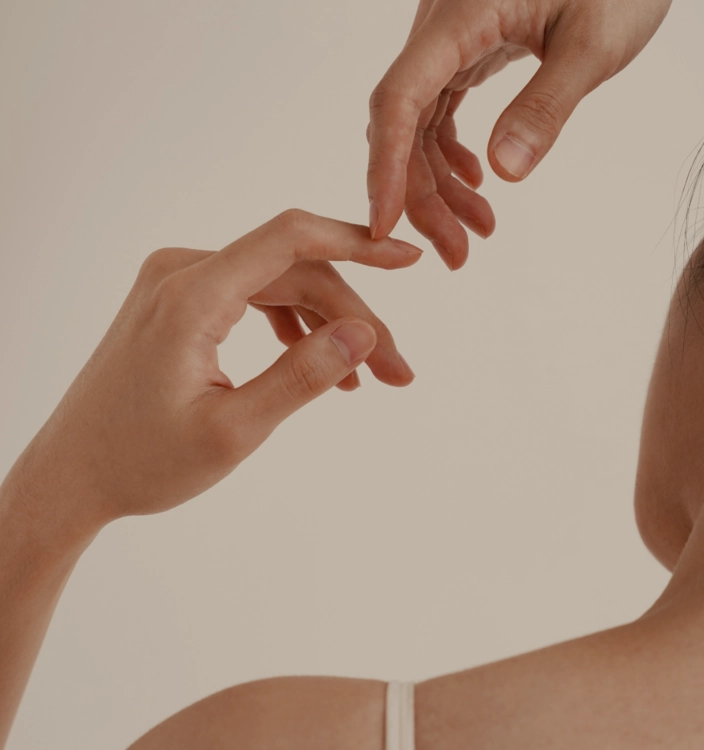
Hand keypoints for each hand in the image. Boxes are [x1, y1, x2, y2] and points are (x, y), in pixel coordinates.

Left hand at [11, 211, 421, 531]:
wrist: (72, 474)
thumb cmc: (141, 461)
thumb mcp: (233, 431)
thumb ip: (301, 376)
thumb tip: (364, 334)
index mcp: (190, 296)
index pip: (291, 240)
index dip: (357, 243)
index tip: (408, 259)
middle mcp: (182, 273)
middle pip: (294, 273)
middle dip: (352, 318)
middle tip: (393, 372)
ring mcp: (178, 285)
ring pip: (278, 286)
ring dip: (326, 325)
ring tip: (362, 379)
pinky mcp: (180, 303)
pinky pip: (251, 298)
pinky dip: (291, 326)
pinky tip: (316, 363)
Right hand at [367, 0, 672, 268]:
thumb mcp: (593, 40)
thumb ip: (547, 105)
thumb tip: (504, 173)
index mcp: (459, 16)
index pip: (400, 99)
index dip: (385, 168)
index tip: (384, 226)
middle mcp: (440, 30)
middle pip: (404, 125)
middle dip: (422, 197)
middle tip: (456, 253)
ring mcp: (449, 43)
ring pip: (419, 127)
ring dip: (440, 185)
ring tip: (478, 227)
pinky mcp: (464, 52)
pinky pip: (439, 113)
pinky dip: (451, 157)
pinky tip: (477, 183)